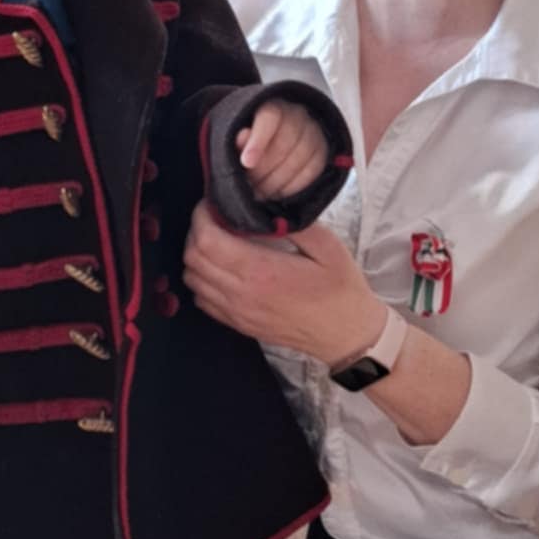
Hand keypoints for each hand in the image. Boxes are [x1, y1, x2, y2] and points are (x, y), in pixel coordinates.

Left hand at [183, 202, 383, 363]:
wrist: (346, 335)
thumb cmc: (340, 289)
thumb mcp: (326, 246)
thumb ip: (293, 224)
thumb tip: (264, 207)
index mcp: (261, 271)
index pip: (207, 240)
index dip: (201, 216)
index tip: (212, 203)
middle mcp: (242, 294)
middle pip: (193, 258)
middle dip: (196, 231)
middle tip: (213, 217)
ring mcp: (237, 312)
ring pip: (192, 279)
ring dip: (196, 256)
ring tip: (215, 240)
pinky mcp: (239, 324)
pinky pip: (202, 300)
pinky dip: (201, 280)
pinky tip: (220, 268)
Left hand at [235, 100, 328, 200]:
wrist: (274, 143)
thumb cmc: (252, 141)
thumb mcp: (239, 139)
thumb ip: (239, 140)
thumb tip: (242, 138)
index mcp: (273, 106)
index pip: (269, 119)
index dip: (258, 141)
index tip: (246, 162)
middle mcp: (297, 115)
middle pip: (283, 144)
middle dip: (263, 170)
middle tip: (249, 184)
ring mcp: (313, 132)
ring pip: (298, 160)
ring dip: (276, 182)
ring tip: (259, 192)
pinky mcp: (322, 151)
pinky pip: (310, 172)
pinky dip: (291, 187)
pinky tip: (276, 192)